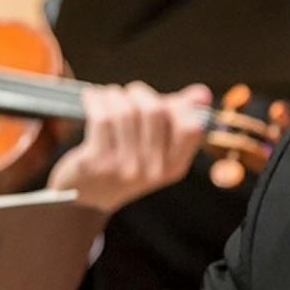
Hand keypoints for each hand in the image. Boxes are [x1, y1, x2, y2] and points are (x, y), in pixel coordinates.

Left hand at [48, 81, 212, 213]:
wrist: (86, 196)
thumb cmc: (124, 162)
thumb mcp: (155, 147)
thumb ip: (178, 117)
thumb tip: (203, 94)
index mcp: (174, 167)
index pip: (191, 128)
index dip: (179, 106)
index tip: (161, 100)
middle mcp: (152, 171)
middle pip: (154, 111)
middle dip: (139, 93)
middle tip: (129, 94)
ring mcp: (123, 168)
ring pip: (125, 111)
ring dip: (114, 95)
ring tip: (107, 96)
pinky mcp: (96, 163)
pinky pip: (101, 118)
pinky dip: (95, 100)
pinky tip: (91, 98)